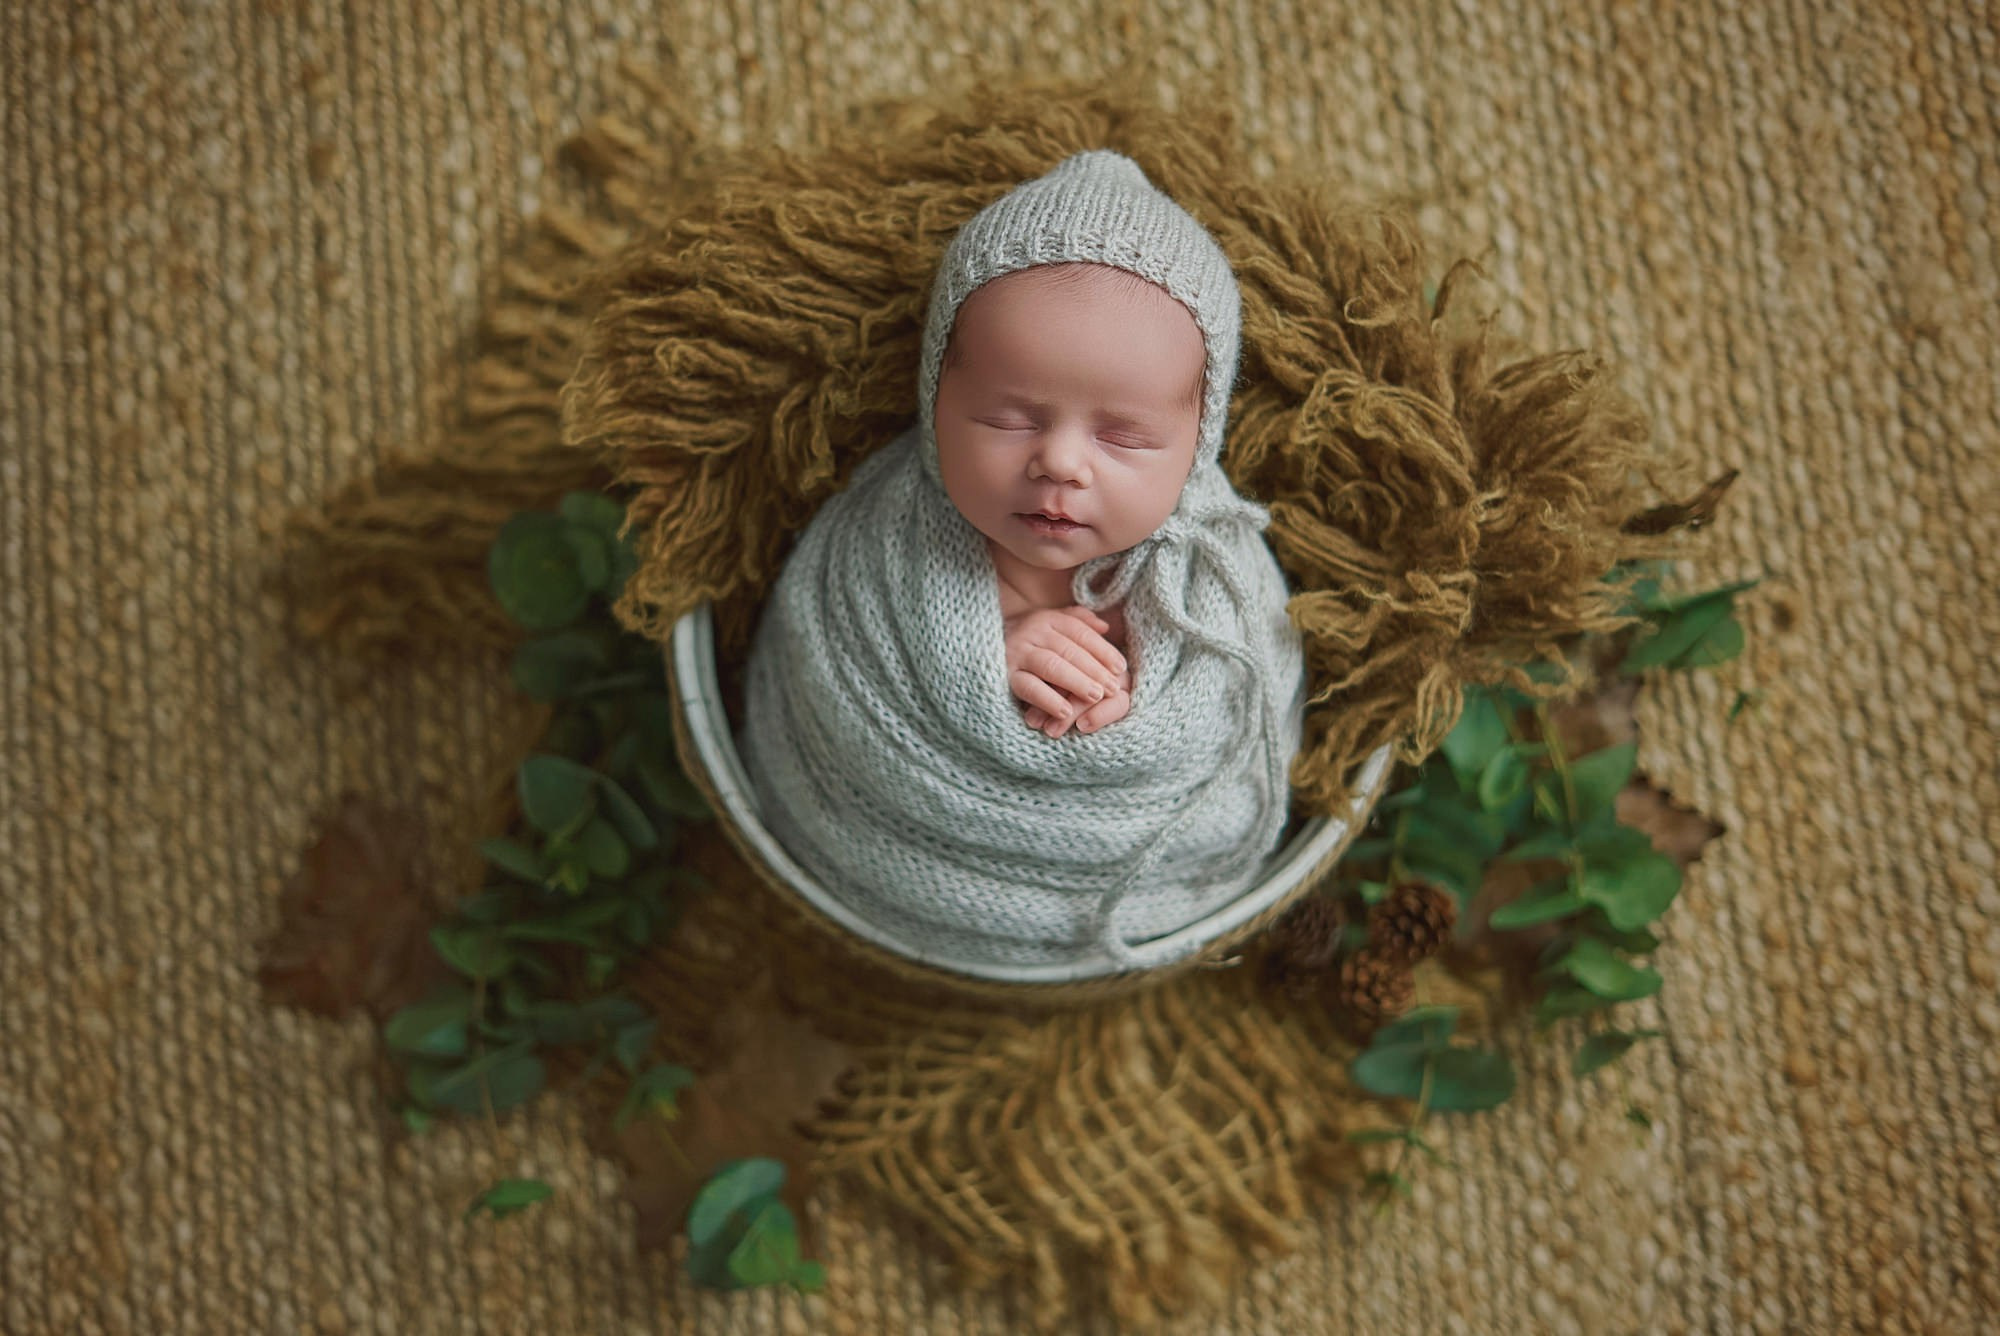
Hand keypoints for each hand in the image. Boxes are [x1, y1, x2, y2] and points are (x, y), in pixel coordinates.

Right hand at [1003, 604, 1129, 738]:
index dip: (1102, 649)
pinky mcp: (1004, 675)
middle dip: (1094, 669)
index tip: (1120, 667)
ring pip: (1051, 666)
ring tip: (1096, 697)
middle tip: (1113, 687)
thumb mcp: (1049, 624)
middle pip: (1069, 649)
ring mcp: (1016, 653)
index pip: (1079, 632)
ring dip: (1076, 681)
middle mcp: (1031, 632)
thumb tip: (1105, 626)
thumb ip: (1077, 621)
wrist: (980, 648)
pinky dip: (1047, 699)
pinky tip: (1064, 712)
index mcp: (1046, 618)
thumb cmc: (1026, 640)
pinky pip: (1028, 687)